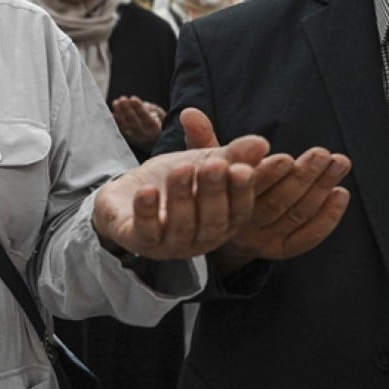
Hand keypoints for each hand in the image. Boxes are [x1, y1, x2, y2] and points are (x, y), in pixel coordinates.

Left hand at [92, 131, 266, 259]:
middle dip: (213, 191)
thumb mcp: (203, 162)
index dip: (241, 192)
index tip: (242, 169)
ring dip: (182, 196)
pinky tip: (147, 191)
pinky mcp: (139, 242)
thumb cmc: (174, 179)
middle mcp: (200, 239)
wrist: (127, 192)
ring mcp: (169, 245)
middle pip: (212, 220)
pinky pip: (145, 232)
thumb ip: (229, 155)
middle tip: (213, 165)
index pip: (239, 211)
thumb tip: (261, 143)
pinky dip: (147, 212)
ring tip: (181, 168)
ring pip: (181, 226)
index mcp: (223, 221)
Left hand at [111, 95, 164, 150]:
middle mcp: (146, 136)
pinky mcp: (128, 142)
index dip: (139, 107)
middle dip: (127, 109)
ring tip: (115, 103)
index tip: (132, 98)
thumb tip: (143, 105)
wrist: (155, 141)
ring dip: (119, 114)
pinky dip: (116, 122)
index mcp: (156, 129)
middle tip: (121, 99)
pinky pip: (121, 131)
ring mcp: (136, 140)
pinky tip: (112, 114)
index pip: (146, 117)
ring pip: (126, 127)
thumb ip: (152, 109)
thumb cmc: (158, 123)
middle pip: (134, 122)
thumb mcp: (161, 115)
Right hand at [180, 108, 349, 273]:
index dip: (266, 174)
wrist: (212, 222)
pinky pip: (307, 236)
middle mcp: (240, 227)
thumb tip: (190, 112)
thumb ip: (202, 138)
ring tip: (337, 162)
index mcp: (219, 206)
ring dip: (319, 189)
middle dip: (299, 177)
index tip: (285, 157)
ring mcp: (260, 240)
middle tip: (319, 154)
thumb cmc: (211, 183)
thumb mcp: (204, 161)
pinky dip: (327, 217)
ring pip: (295, 215)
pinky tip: (340, 193)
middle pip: (274, 203)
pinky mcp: (280, 249)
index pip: (245, 191)